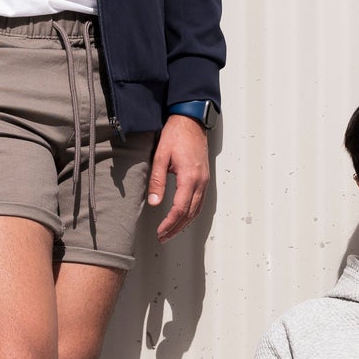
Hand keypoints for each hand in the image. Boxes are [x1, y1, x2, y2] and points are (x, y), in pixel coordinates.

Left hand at [149, 113, 209, 239]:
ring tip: (171, 232)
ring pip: (197, 209)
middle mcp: (200, 181)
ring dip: (184, 223)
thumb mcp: (160, 156)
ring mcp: (205, 180)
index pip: (180, 208)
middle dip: (176, 228)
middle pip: (190, 213)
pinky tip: (183, 217)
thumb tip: (153, 202)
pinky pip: (200, 201)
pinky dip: (191, 213)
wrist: (191, 121)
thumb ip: (157, 181)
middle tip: (163, 237)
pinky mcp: (204, 178)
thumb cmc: (176, 135)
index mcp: (189, 176)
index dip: (170, 223)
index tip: (160, 231)